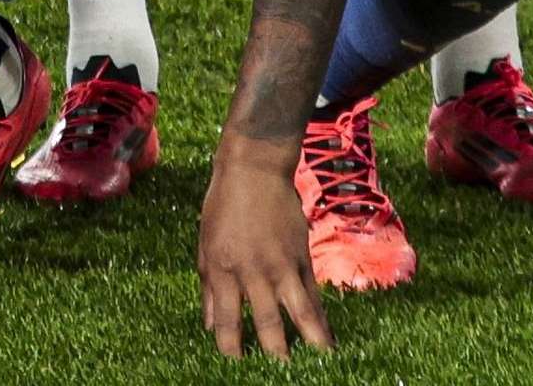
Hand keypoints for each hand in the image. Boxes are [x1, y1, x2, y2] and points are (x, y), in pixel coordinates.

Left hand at [196, 143, 331, 359]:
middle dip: (275, 354)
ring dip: (310, 341)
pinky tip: (328, 337)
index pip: (226, 320)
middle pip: (266, 322)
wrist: (254, 168)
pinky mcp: (303, 256)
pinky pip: (314, 293)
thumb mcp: (204, 246)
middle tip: (281, 376)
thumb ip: (208, 290)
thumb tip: (208, 326)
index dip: (231, 348)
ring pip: (299, 310)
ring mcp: (281, 264)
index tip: (236, 368)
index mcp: (222, 269)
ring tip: (320, 364)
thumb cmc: (223, 206)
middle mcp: (253, 271)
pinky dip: (321, 317)